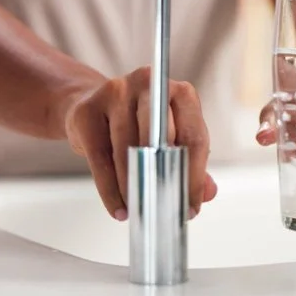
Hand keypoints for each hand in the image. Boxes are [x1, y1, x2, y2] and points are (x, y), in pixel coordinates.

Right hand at [61, 67, 217, 220]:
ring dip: (134, 186)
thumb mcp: (170, 137)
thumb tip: (208, 193)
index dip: (194, 176)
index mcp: (179, 92)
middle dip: (164, 180)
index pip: (194, 136)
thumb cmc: (136, 123)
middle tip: (165, 208)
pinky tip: (118, 206)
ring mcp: (116, 92)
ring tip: (139, 210)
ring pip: (128, 150)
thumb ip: (191, 162)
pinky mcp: (87, 110)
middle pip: (161, 139)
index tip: (190, 205)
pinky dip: (110, 189)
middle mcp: (148, 85)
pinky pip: (100, 157)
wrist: (89, 104)